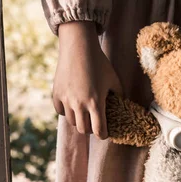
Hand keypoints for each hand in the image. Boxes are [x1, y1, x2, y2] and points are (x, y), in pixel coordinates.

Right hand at [53, 21, 122, 138]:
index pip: (98, 131)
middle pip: (83, 130)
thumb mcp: (114, 80)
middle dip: (90, 129)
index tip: (104, 134)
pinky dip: (66, 111)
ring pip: (71, 122)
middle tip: (93, 124)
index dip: (102, 135)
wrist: (78, 47)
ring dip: (78, 120)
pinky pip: (60, 111)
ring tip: (83, 114)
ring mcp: (66, 99)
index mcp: (96, 103)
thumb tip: (124, 106)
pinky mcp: (56, 94)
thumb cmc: (99, 63)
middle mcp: (79, 104)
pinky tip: (72, 105)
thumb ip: (120, 95)